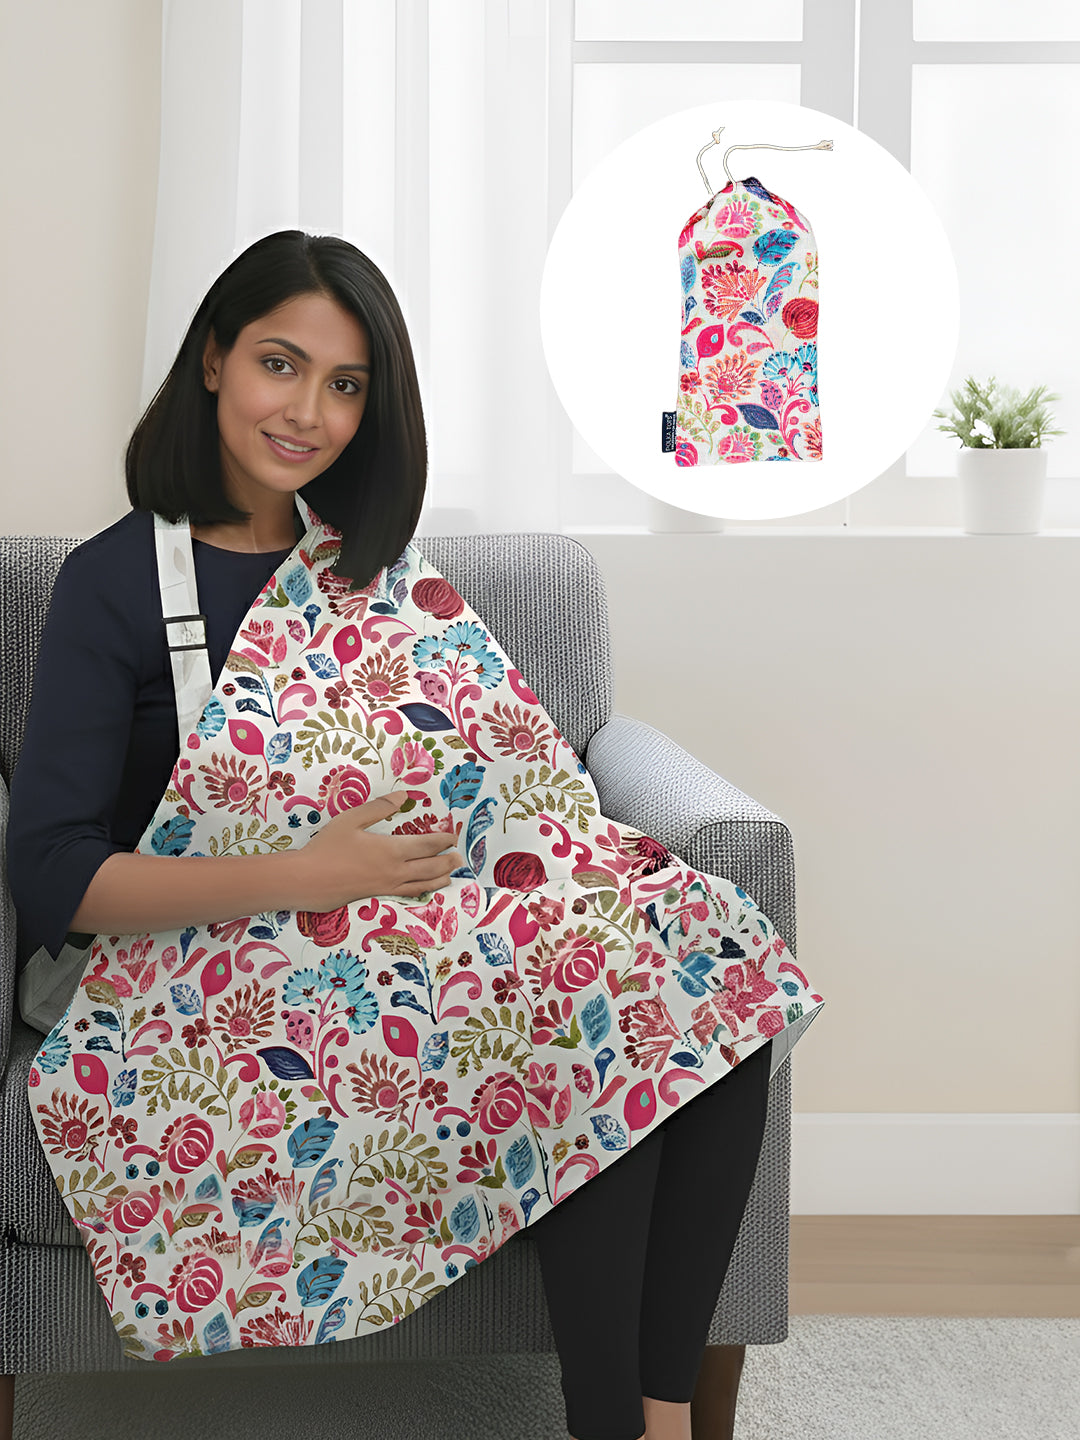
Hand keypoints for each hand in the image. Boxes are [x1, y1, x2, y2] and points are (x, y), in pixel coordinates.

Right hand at [295, 790, 463, 908]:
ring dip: (441, 878)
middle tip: (459, 857)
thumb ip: (379, 807)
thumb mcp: (351, 820)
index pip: (427, 845)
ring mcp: (388, 886)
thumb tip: (403, 795)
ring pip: (423, 884)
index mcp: (391, 850)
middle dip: (448, 861)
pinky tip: (425, 890)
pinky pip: (408, 894)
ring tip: (451, 874)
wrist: (308, 881)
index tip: (452, 836)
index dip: (443, 840)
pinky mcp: (378, 896)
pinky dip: (423, 891)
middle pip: (431, 866)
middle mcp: (395, 871)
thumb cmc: (327, 848)